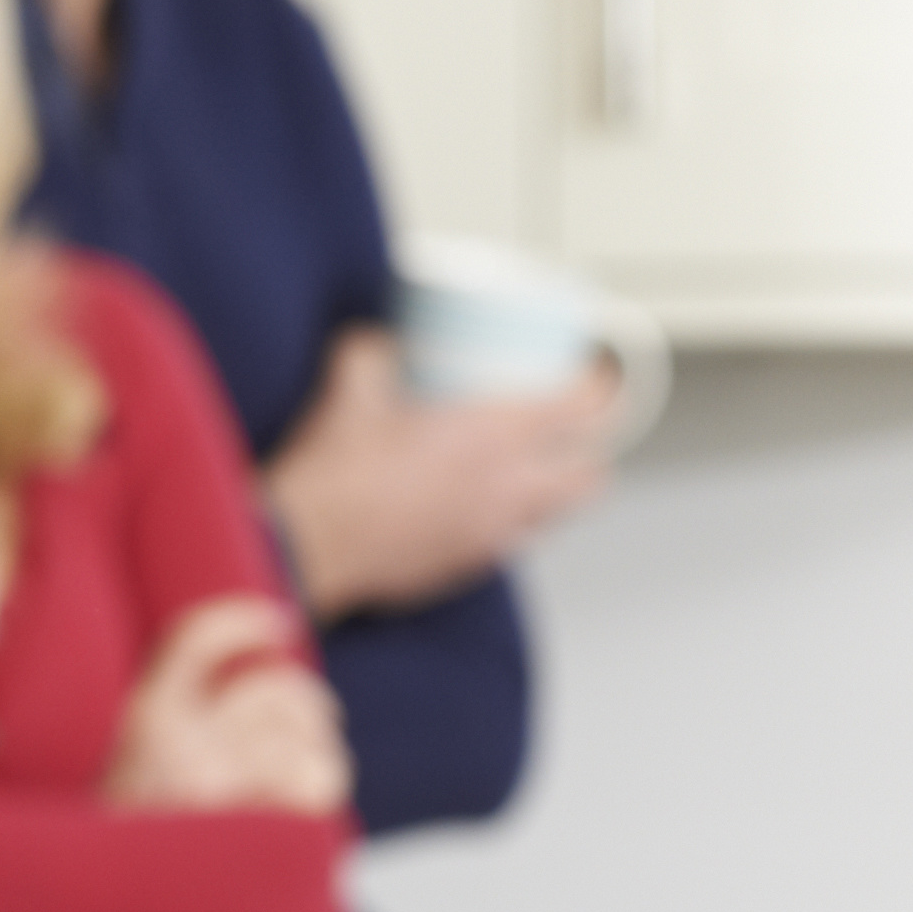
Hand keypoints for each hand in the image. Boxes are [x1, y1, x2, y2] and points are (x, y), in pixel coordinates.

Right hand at [104, 593, 348, 815]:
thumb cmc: (132, 854)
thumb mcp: (130, 774)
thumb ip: (179, 727)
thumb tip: (264, 683)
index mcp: (143, 723)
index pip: (198, 640)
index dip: (243, 620)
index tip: (279, 621)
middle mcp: (181, 746)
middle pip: (274, 690)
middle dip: (303, 704)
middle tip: (315, 718)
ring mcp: (222, 788)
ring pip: (303, 737)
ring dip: (316, 751)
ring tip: (303, 774)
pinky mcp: (259, 827)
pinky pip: (315, 777)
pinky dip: (321, 782)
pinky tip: (308, 797)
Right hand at [262, 324, 611, 618]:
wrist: (310, 543)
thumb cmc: (337, 474)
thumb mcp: (354, 381)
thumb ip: (376, 352)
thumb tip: (383, 345)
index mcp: (496, 434)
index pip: (585, 409)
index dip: (602, 388)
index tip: (596, 376)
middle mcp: (509, 488)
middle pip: (591, 473)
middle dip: (594, 447)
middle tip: (578, 426)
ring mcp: (494, 533)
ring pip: (559, 514)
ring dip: (560, 488)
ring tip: (539, 467)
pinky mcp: (469, 566)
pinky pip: (514, 541)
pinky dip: (515, 520)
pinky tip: (486, 504)